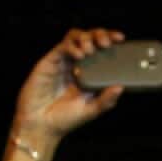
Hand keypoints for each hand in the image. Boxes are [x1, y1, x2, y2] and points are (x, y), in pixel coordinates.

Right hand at [13, 28, 126, 145]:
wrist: (41, 126)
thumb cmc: (64, 120)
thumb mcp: (91, 111)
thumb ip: (106, 100)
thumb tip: (120, 87)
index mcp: (90, 73)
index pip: (102, 49)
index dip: (111, 39)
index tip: (120, 38)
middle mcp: (77, 64)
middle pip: (90, 37)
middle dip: (100, 34)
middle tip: (106, 44)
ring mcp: (63, 61)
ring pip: (75, 36)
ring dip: (86, 38)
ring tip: (91, 50)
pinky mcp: (50, 61)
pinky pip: (62, 46)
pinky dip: (72, 46)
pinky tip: (79, 55)